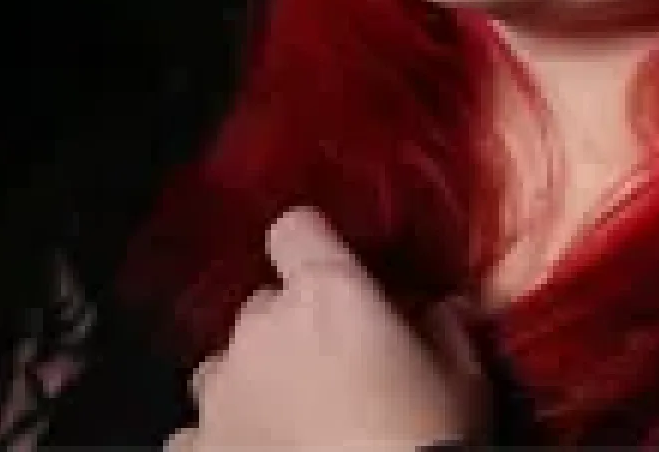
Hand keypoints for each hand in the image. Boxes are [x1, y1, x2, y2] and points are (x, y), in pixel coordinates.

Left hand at [163, 207, 486, 451]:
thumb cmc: (428, 437)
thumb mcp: (462, 375)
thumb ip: (443, 326)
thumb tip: (439, 310)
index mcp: (327, 292)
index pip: (295, 229)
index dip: (312, 247)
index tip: (334, 275)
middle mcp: (262, 329)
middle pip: (264, 304)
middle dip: (291, 327)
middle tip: (330, 369)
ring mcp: (221, 394)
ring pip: (225, 365)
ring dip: (252, 381)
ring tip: (287, 420)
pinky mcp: (197, 451)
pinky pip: (196, 433)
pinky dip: (220, 440)